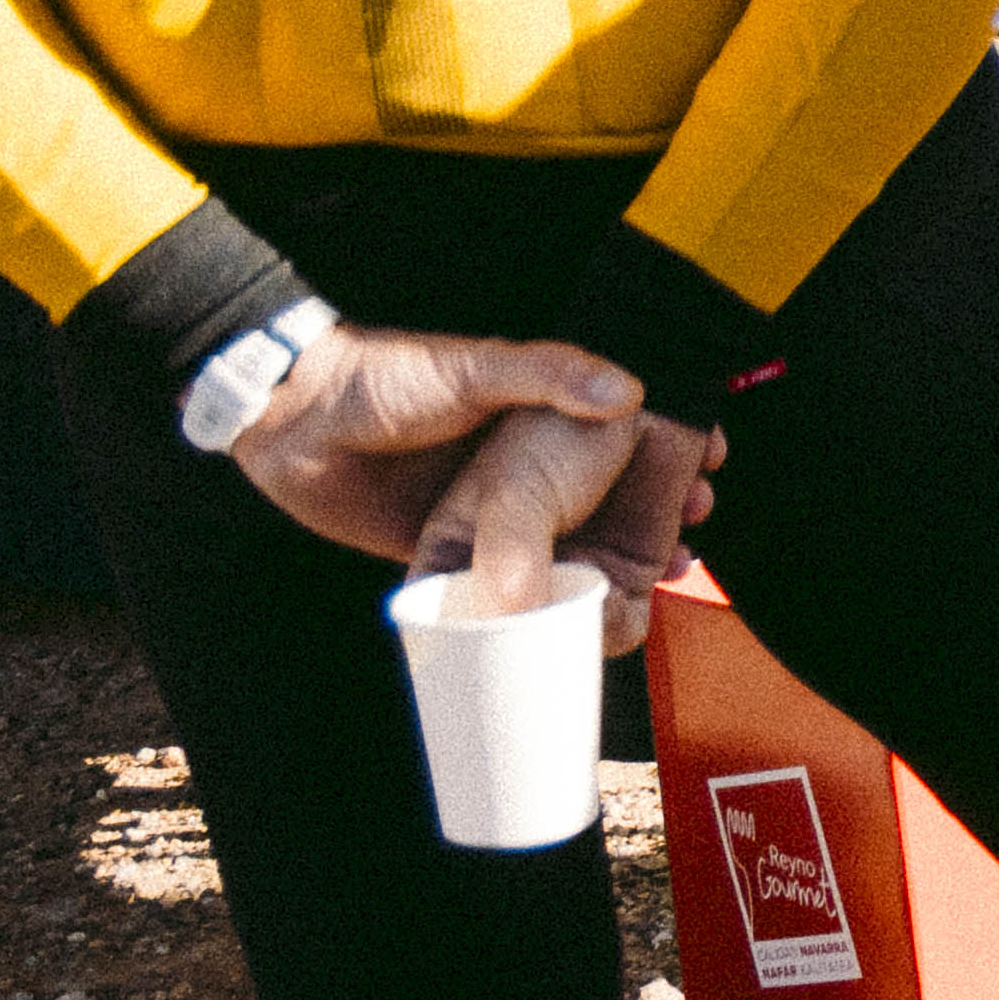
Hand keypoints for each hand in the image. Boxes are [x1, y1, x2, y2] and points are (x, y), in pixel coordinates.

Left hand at [226, 327, 712, 589]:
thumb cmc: (383, 376)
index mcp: (529, 421)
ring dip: (600, 579)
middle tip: (690, 543)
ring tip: (651, 586)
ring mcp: (479, 522)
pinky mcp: (439, 563)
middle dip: (651, 524)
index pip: (616, 439)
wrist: (288, 419)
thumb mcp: (473, 368)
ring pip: (556, 558)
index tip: (709, 472)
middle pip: (600, 506)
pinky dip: (527, 620)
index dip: (665, 457)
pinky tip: (563, 631)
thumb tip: (626, 392)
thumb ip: (545, 373)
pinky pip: (493, 601)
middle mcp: (513, 474)